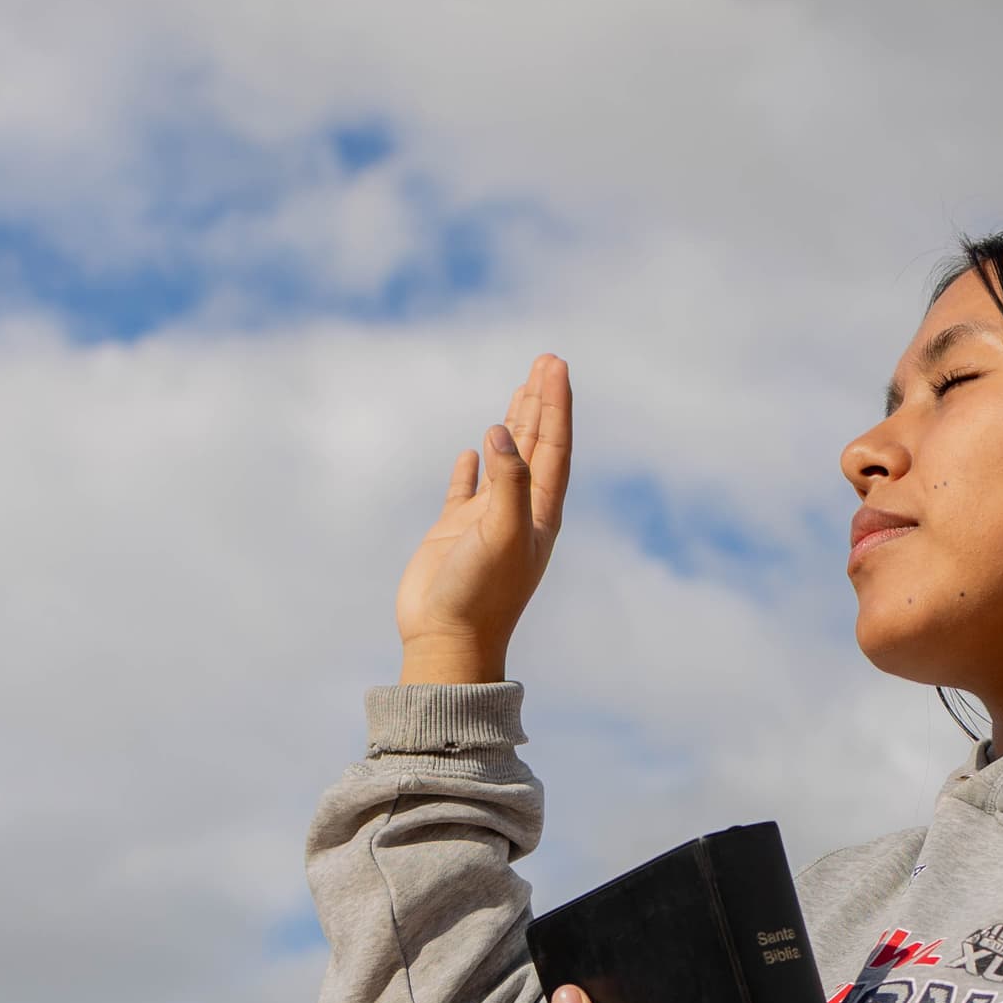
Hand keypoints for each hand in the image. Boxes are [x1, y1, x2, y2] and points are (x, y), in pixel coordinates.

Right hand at [396, 354, 572, 684]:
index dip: (556, 404)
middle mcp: (518, 512)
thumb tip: (499, 432)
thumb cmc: (480, 595)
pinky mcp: (454, 533)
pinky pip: (466, 490)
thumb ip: (508, 482)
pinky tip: (473, 449)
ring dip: (514, 424)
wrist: (446, 642)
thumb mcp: (502, 534)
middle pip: (536, 445)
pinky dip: (471, 467)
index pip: (554, 446)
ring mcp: (486, 521)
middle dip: (541, 402)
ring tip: (520, 387)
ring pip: (505, 460)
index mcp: (540, 512)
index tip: (555, 365)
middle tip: (545, 360)